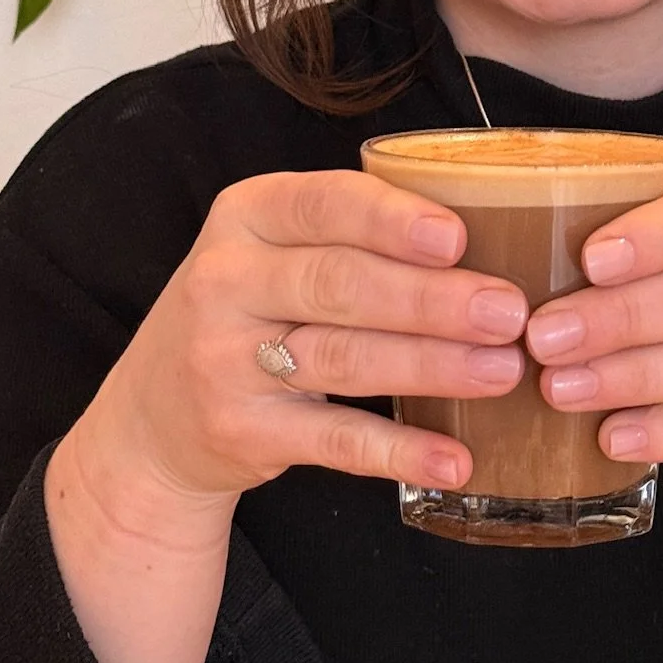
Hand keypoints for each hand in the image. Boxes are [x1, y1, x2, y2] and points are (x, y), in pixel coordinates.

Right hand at [61, 169, 528, 532]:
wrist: (154, 416)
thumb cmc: (250, 312)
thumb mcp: (275, 251)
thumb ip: (354, 235)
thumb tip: (494, 233)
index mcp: (246, 217)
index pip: (322, 205)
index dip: (391, 221)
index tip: (458, 237)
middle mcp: (225, 281)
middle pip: (340, 284)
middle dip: (432, 299)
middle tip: (509, 312)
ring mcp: (225, 360)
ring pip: (342, 359)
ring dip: (431, 366)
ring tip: (502, 371)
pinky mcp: (240, 431)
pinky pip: (332, 440)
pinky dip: (398, 452)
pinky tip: (454, 457)